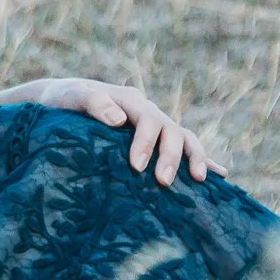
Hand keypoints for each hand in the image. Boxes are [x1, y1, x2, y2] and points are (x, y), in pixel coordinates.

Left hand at [0, 77, 219, 184]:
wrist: (59, 102)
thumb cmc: (61, 101)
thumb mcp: (69, 97)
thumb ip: (92, 103)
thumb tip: (118, 120)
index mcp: (128, 99)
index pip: (146, 120)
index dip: (145, 143)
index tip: (136, 167)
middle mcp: (146, 110)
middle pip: (171, 130)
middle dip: (171, 156)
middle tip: (162, 182)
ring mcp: (153, 125)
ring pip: (184, 138)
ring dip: (194, 157)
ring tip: (200, 180)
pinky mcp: (154, 141)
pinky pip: (185, 148)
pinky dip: (203, 159)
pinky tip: (220, 176)